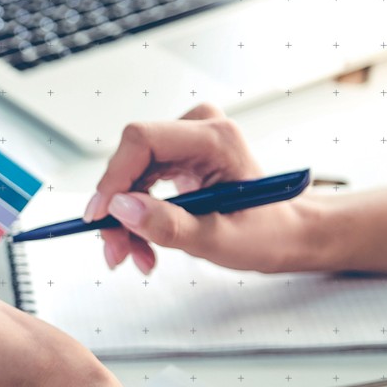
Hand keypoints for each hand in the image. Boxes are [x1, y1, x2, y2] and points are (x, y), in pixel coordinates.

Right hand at [83, 103, 315, 273]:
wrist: (286, 233)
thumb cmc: (268, 232)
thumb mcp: (218, 239)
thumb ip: (169, 224)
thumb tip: (121, 208)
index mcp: (216, 139)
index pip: (143, 140)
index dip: (113, 177)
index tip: (100, 216)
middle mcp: (199, 131)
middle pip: (132, 160)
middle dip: (117, 209)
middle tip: (117, 250)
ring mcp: (187, 142)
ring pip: (130, 175)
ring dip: (124, 219)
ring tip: (134, 255)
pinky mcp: (178, 157)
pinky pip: (139, 182)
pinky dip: (135, 215)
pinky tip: (142, 243)